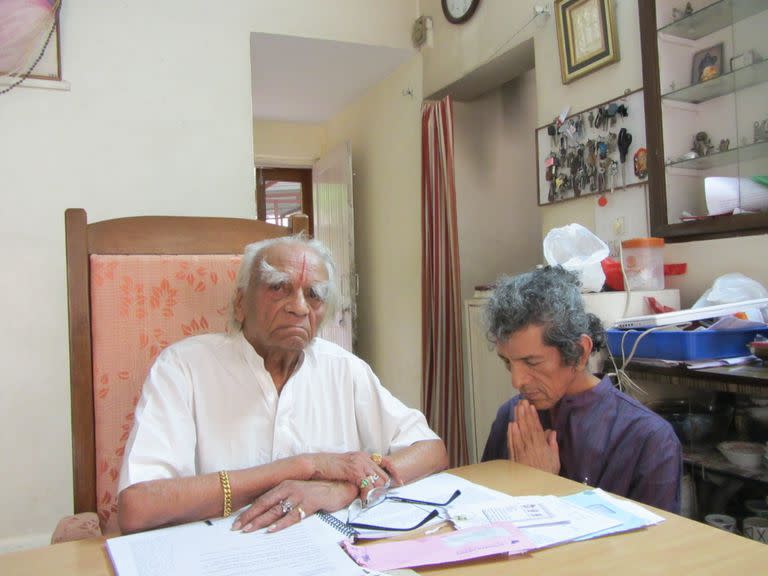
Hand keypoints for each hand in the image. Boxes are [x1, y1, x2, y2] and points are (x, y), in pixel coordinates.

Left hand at [232, 480, 356, 532]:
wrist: (339, 487)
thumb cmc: (317, 492)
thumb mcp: (298, 493)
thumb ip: (284, 500)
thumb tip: (269, 514)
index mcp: (284, 485)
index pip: (262, 500)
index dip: (249, 511)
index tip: (238, 522)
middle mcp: (289, 488)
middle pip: (265, 505)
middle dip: (250, 518)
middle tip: (237, 528)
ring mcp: (299, 495)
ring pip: (275, 511)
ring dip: (261, 521)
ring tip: (248, 531)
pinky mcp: (309, 502)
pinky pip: (293, 516)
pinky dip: (281, 524)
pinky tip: (272, 530)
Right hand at [309, 452, 392, 501]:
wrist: (316, 464)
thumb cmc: (329, 468)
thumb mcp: (348, 465)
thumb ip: (359, 471)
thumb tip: (367, 483)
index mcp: (364, 456)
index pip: (386, 462)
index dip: (394, 473)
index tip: (400, 482)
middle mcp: (364, 458)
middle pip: (383, 475)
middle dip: (383, 488)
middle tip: (380, 498)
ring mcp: (359, 463)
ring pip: (377, 481)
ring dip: (376, 494)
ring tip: (371, 501)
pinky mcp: (354, 471)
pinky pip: (367, 485)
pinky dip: (367, 494)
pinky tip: (363, 500)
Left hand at [507, 400, 559, 474]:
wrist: (535, 487)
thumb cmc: (547, 473)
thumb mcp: (554, 459)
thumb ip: (552, 444)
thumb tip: (551, 432)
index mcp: (541, 446)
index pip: (536, 428)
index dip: (533, 416)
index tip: (531, 406)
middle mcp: (530, 447)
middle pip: (526, 427)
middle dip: (524, 413)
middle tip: (522, 402)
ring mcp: (521, 451)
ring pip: (519, 432)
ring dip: (517, 419)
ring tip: (516, 408)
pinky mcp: (514, 456)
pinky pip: (512, 442)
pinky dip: (511, 433)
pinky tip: (510, 424)